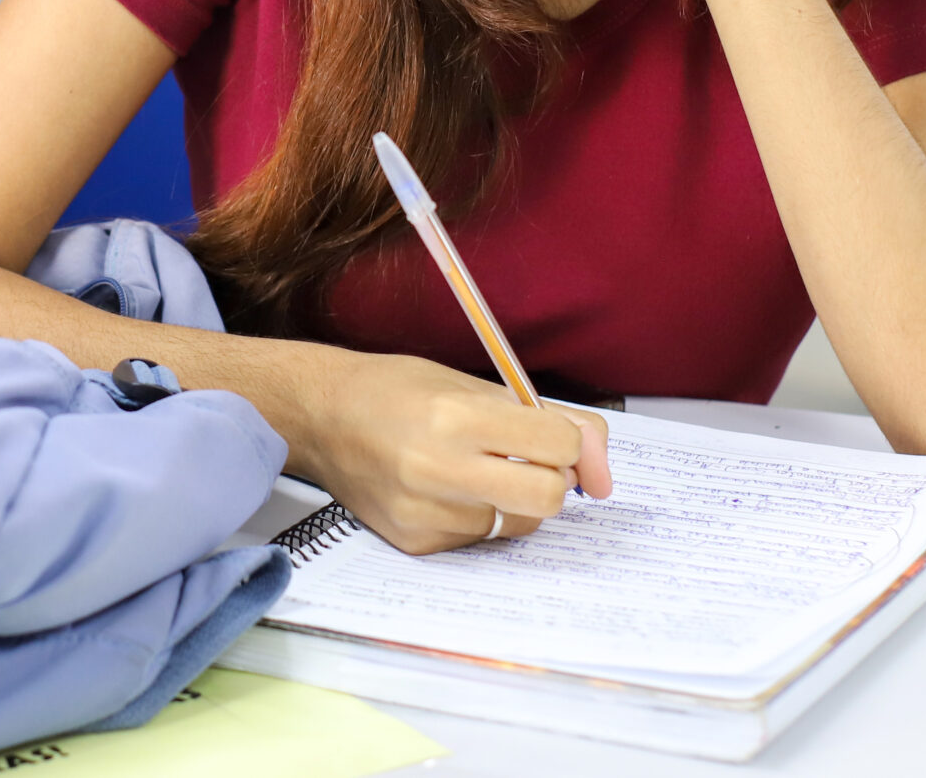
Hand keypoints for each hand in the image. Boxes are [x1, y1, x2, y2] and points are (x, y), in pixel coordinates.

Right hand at [290, 346, 610, 554]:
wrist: (321, 417)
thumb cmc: (398, 392)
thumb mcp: (472, 384)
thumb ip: (546, 419)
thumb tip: (603, 473)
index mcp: (456, 415)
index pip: (557, 443)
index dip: (567, 442)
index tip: (551, 437)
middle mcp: (439, 466)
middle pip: (548, 497)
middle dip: (553, 480)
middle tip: (527, 462)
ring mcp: (425, 511)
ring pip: (516, 524)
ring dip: (512, 501)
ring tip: (474, 472)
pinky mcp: (415, 541)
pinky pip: (478, 540)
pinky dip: (476, 517)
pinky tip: (443, 491)